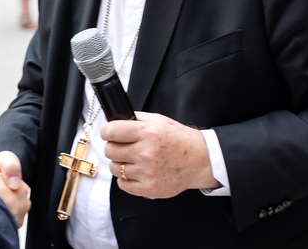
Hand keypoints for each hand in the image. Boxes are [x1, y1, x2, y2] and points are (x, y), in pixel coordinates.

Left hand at [101, 111, 217, 198]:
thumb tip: (111, 119)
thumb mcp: (159, 121)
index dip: (107, 131)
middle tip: (122, 146)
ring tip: (132, 159)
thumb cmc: (179, 139)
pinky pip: (123, 184)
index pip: (112, 131)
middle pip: (110, 151)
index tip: (109, 133)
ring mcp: (147, 173)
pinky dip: (126, 179)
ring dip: (120, 163)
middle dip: (113, 147)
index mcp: (148, 133)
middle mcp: (147, 153)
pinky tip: (136, 172)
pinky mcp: (149, 189)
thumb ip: (135, 118)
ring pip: (115, 168)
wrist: (200, 160)